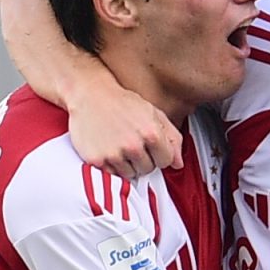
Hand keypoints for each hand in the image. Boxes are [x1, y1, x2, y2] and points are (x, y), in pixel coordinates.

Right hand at [65, 79, 182, 177]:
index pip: (166, 161)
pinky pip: (112, 175)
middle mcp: (133, 145)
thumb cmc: (122, 103)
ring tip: (120, 146)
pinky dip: (111, 166)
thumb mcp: (153, 113)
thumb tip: (179, 163)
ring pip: (130, 175)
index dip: (159, 154)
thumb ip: (172, 138)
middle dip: (143, 159)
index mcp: (151, 133)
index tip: (150, 147)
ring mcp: (114, 154)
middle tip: (132, 143)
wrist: (91, 95)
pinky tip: (109, 149)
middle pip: (148, 169)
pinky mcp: (97, 160)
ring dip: (127, 164)